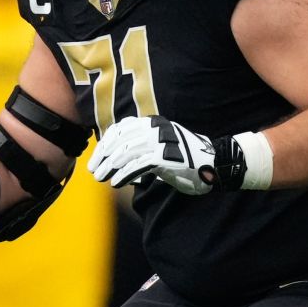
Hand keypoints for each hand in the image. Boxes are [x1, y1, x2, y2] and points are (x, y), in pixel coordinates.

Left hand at [89, 116, 218, 194]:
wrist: (214, 164)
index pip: (120, 129)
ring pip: (125, 153)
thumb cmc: (185, 159)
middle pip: (119, 140)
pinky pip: (137, 165)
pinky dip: (123, 175)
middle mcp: (155, 129)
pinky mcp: (165, 157)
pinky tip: (116, 183)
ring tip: (100, 178)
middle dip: (102, 156)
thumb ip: (141, 146)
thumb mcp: (160, 146)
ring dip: (109, 167)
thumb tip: (112, 157)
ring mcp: (160, 141)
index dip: (104, 144)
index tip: (95, 158)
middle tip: (93, 170)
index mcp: (152, 123)